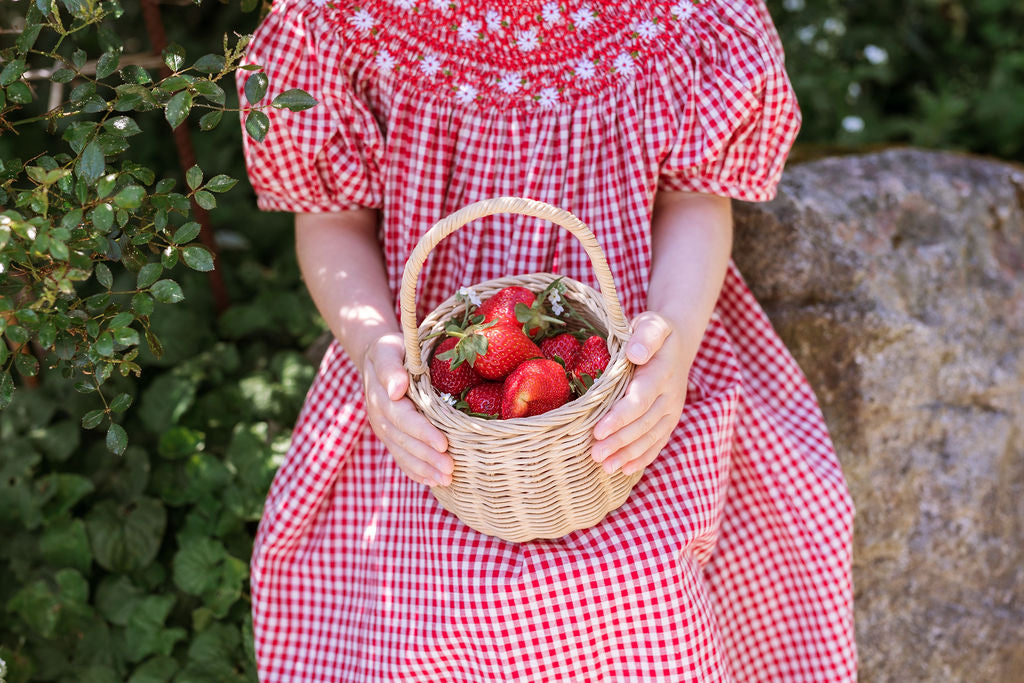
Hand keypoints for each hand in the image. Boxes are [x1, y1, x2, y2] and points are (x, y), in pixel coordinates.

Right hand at [361, 333, 452, 486]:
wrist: (378, 357)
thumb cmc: (392, 350)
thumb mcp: (389, 349)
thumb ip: (390, 368)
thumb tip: (397, 390)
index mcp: (381, 395)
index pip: (402, 418)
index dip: (422, 432)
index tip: (442, 444)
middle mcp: (379, 415)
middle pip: (403, 440)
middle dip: (427, 457)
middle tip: (450, 469)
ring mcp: (383, 428)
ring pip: (402, 453)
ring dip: (424, 469)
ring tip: (446, 479)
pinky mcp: (390, 436)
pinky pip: (400, 457)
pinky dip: (415, 471)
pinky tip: (432, 482)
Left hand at [590, 312, 693, 475]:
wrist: (676, 342)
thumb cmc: (653, 331)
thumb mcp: (651, 323)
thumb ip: (645, 336)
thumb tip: (636, 354)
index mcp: (662, 370)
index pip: (640, 399)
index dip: (619, 417)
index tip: (597, 430)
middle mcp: (670, 393)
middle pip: (643, 423)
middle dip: (619, 441)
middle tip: (594, 455)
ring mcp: (672, 409)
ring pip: (651, 436)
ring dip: (628, 454)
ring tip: (605, 467)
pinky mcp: (670, 419)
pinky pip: (658, 441)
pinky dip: (642, 457)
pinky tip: (624, 469)